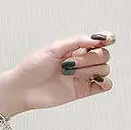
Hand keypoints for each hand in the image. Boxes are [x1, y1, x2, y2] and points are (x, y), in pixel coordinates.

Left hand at [0, 32, 115, 113]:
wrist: (23, 88)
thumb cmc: (32, 67)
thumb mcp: (52, 49)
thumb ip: (75, 42)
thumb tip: (95, 39)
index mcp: (74, 49)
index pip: (98, 42)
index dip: (107, 39)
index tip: (107, 40)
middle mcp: (81, 61)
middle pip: (103, 55)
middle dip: (89, 58)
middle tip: (68, 63)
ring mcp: (83, 76)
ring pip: (105, 69)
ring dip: (89, 70)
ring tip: (68, 73)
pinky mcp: (84, 90)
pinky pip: (106, 85)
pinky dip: (104, 82)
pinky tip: (91, 80)